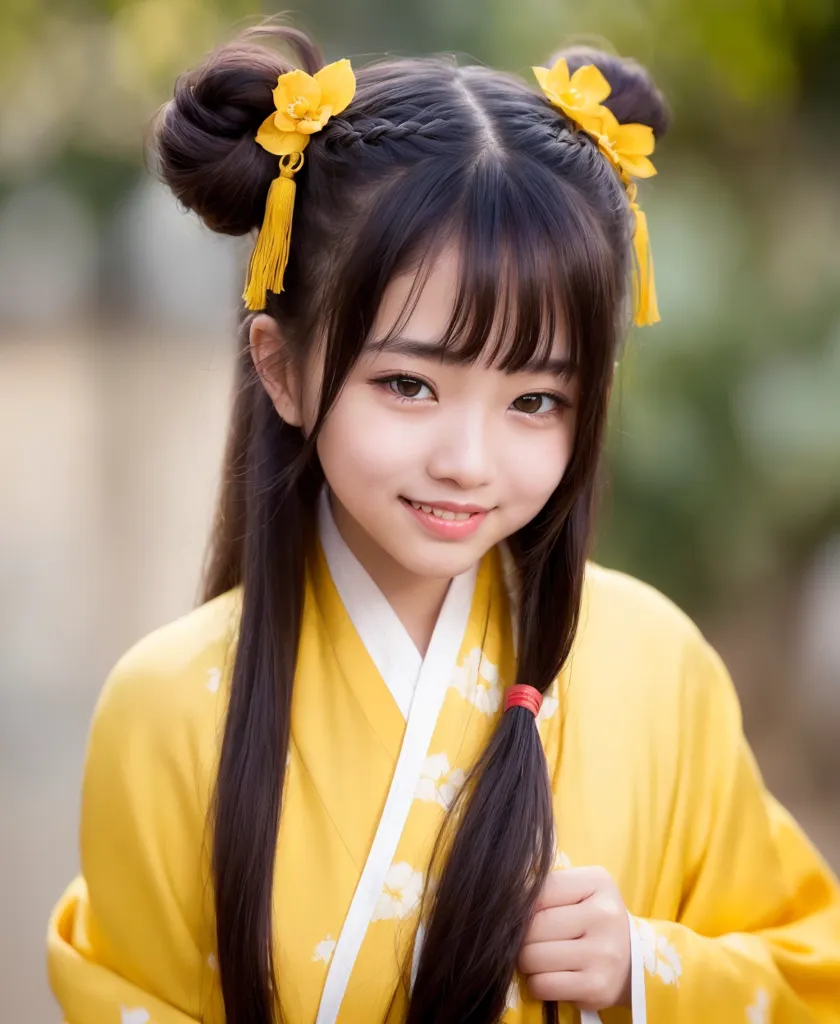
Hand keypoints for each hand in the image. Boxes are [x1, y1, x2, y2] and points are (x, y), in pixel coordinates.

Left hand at [517, 865, 630, 1010]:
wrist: (631, 961)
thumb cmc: (591, 919)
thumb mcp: (578, 890)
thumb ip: (544, 886)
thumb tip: (501, 891)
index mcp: (598, 882)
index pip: (539, 890)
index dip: (522, 905)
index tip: (523, 914)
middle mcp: (604, 916)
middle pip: (533, 926)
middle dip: (523, 937)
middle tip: (533, 940)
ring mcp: (603, 953)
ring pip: (532, 957)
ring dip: (528, 961)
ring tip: (542, 957)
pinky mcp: (597, 987)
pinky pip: (543, 985)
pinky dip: (538, 983)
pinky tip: (551, 975)